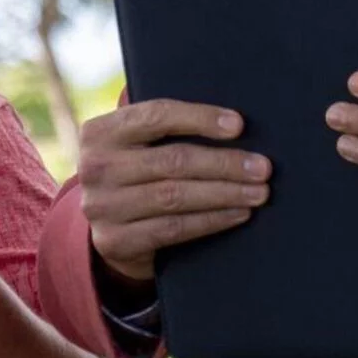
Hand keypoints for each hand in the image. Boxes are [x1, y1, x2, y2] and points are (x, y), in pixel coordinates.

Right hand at [77, 99, 270, 283]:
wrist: (107, 227)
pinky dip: (211, 220)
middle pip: (172, 160)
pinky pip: (173, 228)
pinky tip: (237, 214)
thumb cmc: (136, 172)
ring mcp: (101, 207)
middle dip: (224, 163)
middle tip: (262, 168)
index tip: (239, 125)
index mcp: (99, 131)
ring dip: (224, 193)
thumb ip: (164, 128)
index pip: (156, 116)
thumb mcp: (136, 144)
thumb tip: (233, 121)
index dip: (200, 118)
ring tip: (258, 192)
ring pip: (175, 196)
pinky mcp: (114, 241)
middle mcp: (94, 167)